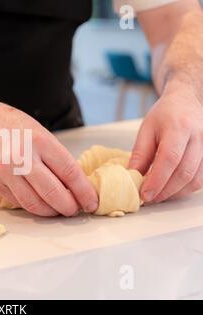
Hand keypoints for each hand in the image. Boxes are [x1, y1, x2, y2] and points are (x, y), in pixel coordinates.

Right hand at [0, 100, 97, 216]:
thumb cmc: (13, 126)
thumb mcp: (41, 134)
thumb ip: (56, 159)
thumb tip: (76, 188)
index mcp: (39, 141)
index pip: (70, 173)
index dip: (84, 192)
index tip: (91, 202)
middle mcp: (21, 157)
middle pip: (54, 193)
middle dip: (69, 207)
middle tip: (75, 210)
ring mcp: (5, 172)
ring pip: (35, 204)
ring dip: (51, 211)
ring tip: (58, 209)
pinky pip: (18, 203)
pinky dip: (32, 206)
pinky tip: (38, 202)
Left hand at [129, 83, 202, 202]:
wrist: (187, 101)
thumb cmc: (165, 115)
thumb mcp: (146, 129)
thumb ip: (140, 154)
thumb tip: (132, 177)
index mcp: (179, 127)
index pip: (169, 158)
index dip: (157, 180)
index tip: (144, 194)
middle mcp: (199, 137)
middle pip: (184, 172)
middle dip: (165, 191)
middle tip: (148, 199)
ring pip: (196, 179)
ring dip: (175, 193)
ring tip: (157, 196)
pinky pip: (201, 179)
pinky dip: (185, 189)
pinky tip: (171, 190)